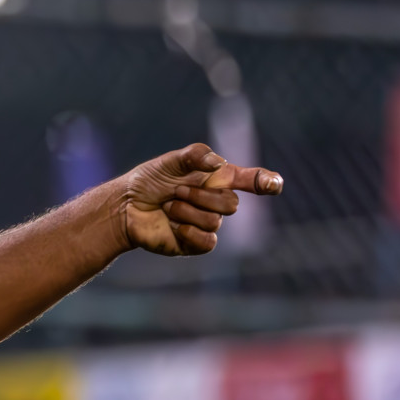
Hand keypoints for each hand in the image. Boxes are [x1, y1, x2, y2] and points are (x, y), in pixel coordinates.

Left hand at [116, 143, 282, 256]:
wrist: (125, 206)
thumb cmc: (149, 181)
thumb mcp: (170, 161)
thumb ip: (195, 155)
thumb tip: (218, 163)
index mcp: (217, 179)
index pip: (251, 180)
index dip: (266, 182)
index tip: (275, 183)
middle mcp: (216, 202)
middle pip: (231, 204)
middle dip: (200, 196)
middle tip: (176, 191)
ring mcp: (207, 223)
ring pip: (215, 221)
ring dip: (186, 211)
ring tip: (168, 206)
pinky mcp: (196, 243)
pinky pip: (208, 241)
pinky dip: (188, 230)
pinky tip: (172, 225)